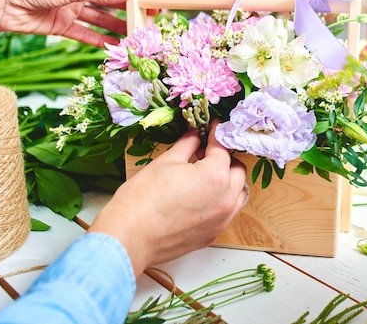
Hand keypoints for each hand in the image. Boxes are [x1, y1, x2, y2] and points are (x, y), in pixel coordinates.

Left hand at [0, 0, 152, 46]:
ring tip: (137, 39)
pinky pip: (87, 34)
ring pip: (101, 20)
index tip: (156, 1)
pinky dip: (100, 41)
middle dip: (130, 12)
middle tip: (150, 24)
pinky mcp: (62, 26)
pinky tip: (115, 47)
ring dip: (118, 29)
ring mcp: (71, 8)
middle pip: (111, 2)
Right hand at [88, 122, 247, 277]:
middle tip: (206, 152)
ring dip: (228, 181)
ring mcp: (220, 220)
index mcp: (215, 177)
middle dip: (225, 159)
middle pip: (237, 171)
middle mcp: (225, 200)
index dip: (216, 135)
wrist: (129, 236)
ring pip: (238, 194)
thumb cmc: (142, 199)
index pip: (223, 149)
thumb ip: (187, 145)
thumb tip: (194, 136)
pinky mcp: (212, 235)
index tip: (212, 128)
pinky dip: (220, 201)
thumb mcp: (166, 162)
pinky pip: (226, 213)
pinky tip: (200, 196)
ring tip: (206, 175)